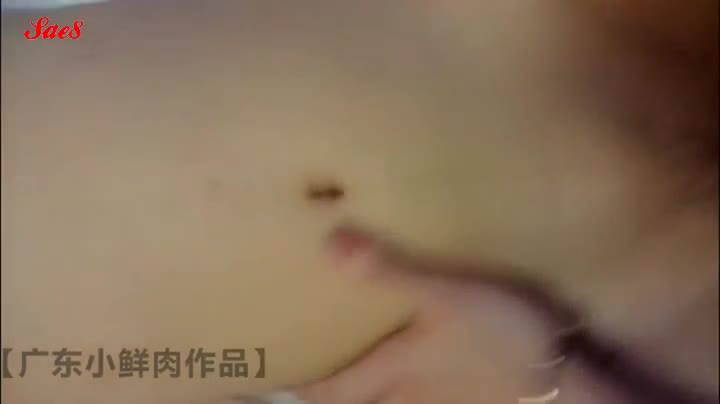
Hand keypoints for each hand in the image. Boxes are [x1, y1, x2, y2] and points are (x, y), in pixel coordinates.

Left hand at [288, 225, 571, 403]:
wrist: (564, 379)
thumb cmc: (500, 334)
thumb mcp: (446, 294)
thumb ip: (390, 271)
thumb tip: (329, 243)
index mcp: (397, 369)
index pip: (333, 389)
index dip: (302, 383)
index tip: (279, 369)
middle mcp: (409, 395)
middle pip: (356, 403)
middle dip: (330, 388)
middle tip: (312, 361)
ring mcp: (440, 403)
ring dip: (367, 390)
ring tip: (355, 361)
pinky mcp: (467, 400)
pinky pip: (426, 401)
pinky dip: (406, 390)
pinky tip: (415, 372)